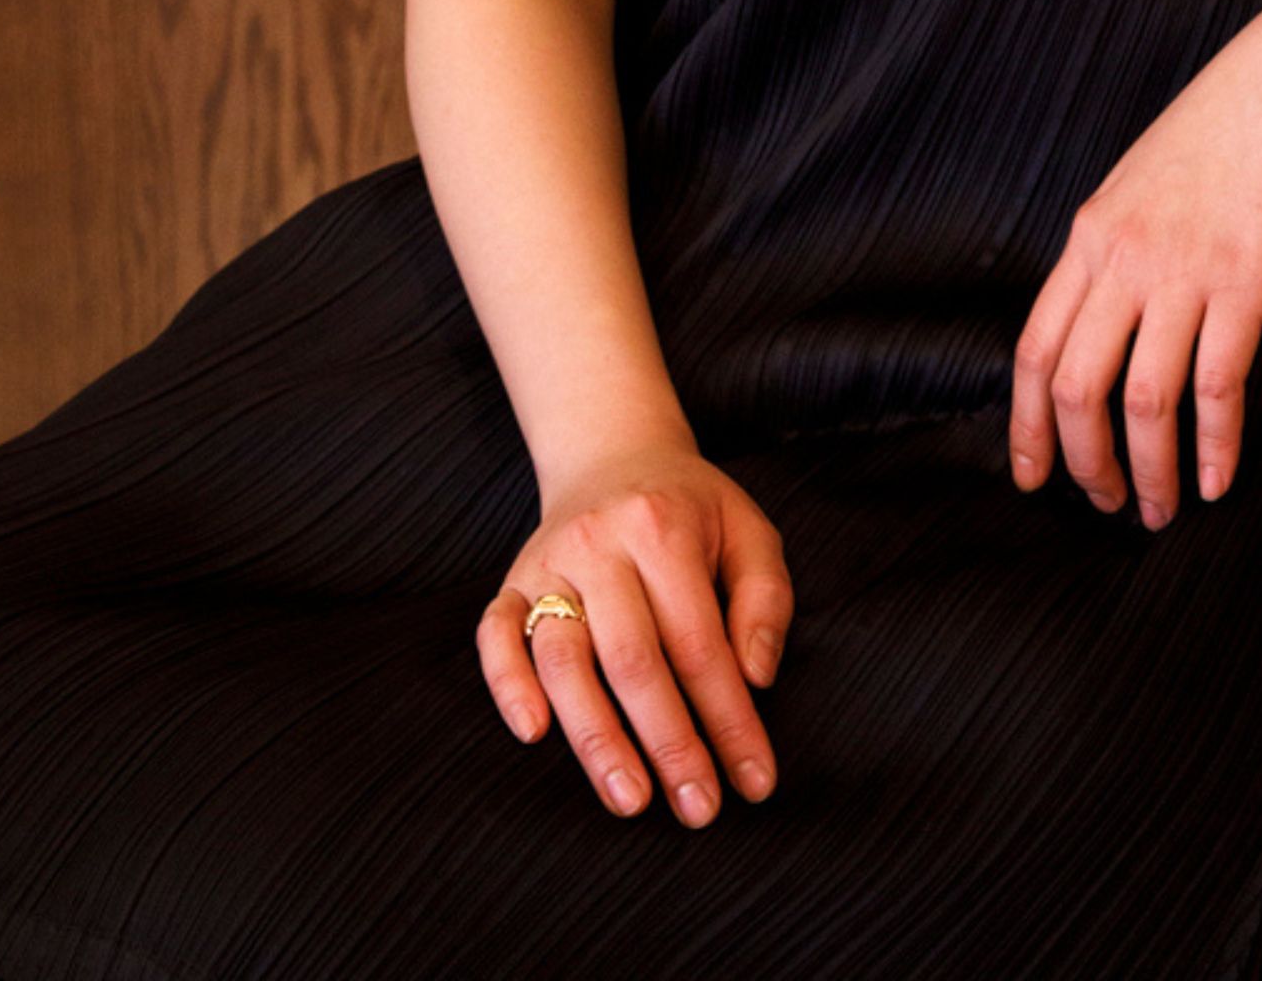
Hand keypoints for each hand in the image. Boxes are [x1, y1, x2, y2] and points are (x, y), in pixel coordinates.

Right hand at [477, 438, 788, 826]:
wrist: (613, 454)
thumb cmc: (691, 508)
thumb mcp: (749, 530)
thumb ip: (765, 599)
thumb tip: (755, 678)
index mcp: (665, 530)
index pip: (702, 644)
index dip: (730, 718)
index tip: (753, 780)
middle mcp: (601, 546)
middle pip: (634, 661)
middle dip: (670, 743)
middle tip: (696, 808)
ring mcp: (547, 565)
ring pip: (563, 660)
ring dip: (595, 738)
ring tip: (629, 799)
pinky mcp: (509, 583)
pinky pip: (496, 637)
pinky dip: (508, 685)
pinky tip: (535, 733)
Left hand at [1010, 0, 1261, 525]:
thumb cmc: (1225, 128)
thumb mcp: (1140, 183)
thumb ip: (1114, 250)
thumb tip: (1103, 322)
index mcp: (1091, 237)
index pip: (1034, 351)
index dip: (1028, 427)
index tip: (1035, 476)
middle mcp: (1124, 260)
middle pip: (1076, 387)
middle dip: (1086, 463)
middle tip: (1106, 504)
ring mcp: (1184, 272)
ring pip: (1143, 399)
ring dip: (1150, 469)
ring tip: (1163, 508)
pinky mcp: (1247, 282)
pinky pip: (1219, 384)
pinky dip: (1216, 443)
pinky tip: (1222, 478)